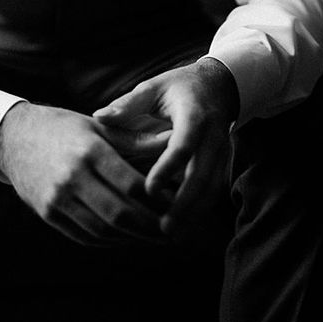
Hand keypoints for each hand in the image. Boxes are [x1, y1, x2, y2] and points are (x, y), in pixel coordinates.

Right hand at [0, 101, 166, 246]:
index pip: (131, 185)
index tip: (177, 205)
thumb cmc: (63, 128)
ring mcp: (56, 198)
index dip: (158, 200)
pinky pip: (85, 235)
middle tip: (172, 230)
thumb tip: (173, 140)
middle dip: (151, 227)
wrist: (13, 137)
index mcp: (88, 151)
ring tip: (154, 237)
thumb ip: (135, 140)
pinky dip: (110, 240)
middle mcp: (71, 176)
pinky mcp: (47, 213)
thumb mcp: (97, 127)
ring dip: (133, 238)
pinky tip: (127, 236)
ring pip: (103, 230)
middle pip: (120, 213)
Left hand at [92, 58, 238, 236]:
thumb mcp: (153, 87)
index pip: (183, 145)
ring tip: (170, 234)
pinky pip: (214, 191)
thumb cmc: (177, 87)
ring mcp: (222, 151)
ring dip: (193, 213)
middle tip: (162, 227)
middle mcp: (213, 135)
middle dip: (183, 203)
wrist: (217, 87)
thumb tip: (99, 117)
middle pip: (202, 174)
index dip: (167, 169)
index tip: (149, 190)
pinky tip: (183, 227)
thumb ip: (127, 104)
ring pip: (211, 188)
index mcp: (193, 114)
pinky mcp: (223, 163)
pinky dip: (200, 210)